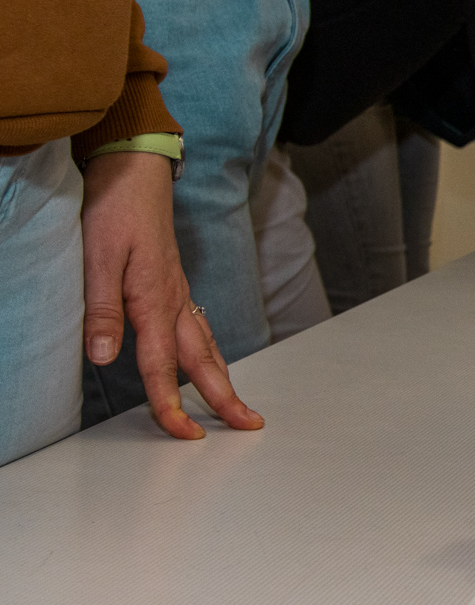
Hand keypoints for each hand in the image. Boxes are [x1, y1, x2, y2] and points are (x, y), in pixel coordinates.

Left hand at [79, 150, 262, 439]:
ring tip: (236, 404)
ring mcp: (178, 291)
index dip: (171, 405)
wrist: (134, 170)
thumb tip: (107, 357)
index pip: (163, 367)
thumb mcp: (96, 258)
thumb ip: (102, 309)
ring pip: (206, 344)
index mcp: (155, 300)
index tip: (184, 434)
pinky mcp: (173, 283)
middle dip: (226, 398)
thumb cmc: (115, 209)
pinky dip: (209, 352)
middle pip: (203, 361)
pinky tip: (207, 357)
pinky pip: (198, 327)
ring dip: (222, 378)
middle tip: (249, 424)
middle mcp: (174, 300)